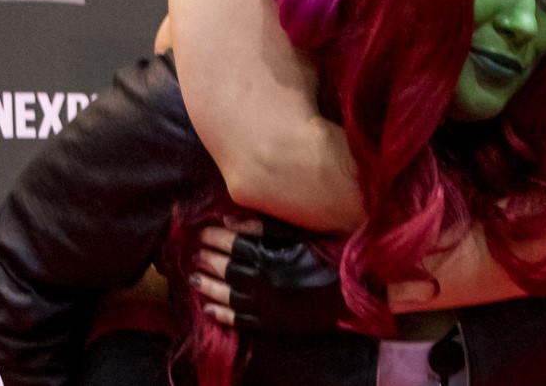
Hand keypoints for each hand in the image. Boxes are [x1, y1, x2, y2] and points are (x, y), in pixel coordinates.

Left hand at [190, 218, 346, 332]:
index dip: (215, 238)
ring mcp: (267, 306)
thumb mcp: (298, 234)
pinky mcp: (273, 322)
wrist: (352, 291)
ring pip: (228, 296)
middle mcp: (263, 283)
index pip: (233, 246)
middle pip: (227, 270)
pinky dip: (223, 315)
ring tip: (193, 278)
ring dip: (208, 286)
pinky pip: (241, 320)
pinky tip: (208, 309)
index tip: (202, 232)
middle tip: (194, 253)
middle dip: (207, 260)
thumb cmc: (330, 254)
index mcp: (269, 258)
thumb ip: (262, 228)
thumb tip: (228, 223)